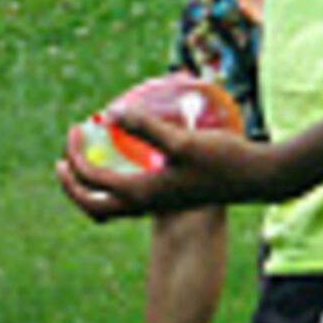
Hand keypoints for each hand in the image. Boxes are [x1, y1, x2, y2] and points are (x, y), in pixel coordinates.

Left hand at [57, 114, 278, 222]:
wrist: (259, 179)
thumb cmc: (224, 160)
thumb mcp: (183, 142)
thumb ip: (145, 127)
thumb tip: (111, 114)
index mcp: (141, 192)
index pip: (91, 177)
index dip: (77, 152)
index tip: (76, 128)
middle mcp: (145, 203)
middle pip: (92, 206)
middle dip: (72, 185)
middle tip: (63, 162)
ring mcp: (159, 204)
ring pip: (109, 208)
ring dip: (91, 190)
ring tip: (86, 167)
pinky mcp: (172, 198)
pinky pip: (128, 200)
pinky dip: (115, 187)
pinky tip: (128, 165)